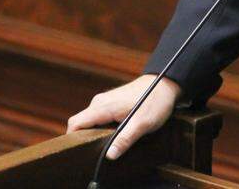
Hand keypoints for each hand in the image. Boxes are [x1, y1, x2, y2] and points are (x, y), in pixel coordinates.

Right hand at [66, 75, 181, 158]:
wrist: (165, 83)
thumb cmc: (154, 101)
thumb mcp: (142, 124)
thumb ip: (125, 139)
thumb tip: (110, 155)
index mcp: (102, 106)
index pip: (75, 124)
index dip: (73, 139)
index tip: (80, 152)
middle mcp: (99, 102)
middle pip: (81, 124)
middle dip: (84, 139)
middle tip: (96, 153)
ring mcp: (105, 102)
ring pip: (90, 121)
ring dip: (95, 134)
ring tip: (107, 145)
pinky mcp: (111, 103)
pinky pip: (98, 118)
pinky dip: (101, 128)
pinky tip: (113, 136)